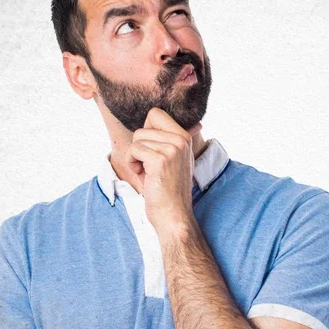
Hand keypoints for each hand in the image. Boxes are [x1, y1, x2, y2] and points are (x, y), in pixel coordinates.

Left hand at [126, 107, 201, 236]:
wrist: (173, 215)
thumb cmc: (169, 190)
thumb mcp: (177, 160)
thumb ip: (177, 140)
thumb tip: (196, 124)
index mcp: (185, 137)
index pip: (155, 114)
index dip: (146, 133)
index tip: (152, 152)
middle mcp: (181, 140)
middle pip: (143, 127)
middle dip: (139, 147)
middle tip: (149, 167)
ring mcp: (172, 149)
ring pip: (137, 139)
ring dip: (136, 158)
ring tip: (148, 174)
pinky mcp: (160, 160)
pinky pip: (134, 149)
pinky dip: (132, 164)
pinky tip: (144, 177)